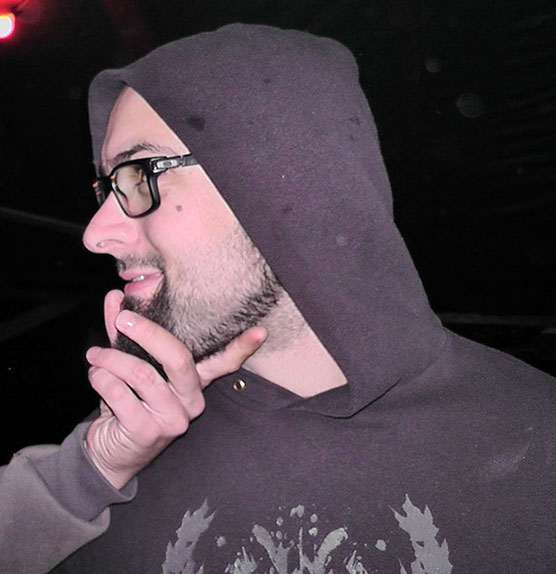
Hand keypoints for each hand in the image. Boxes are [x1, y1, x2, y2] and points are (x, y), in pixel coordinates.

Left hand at [85, 289, 265, 488]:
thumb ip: (127, 334)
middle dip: (147, 332)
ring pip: (143, 375)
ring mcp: (173, 419)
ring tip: (96, 355)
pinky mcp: (148, 432)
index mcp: (195, 382)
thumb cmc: (127, 402)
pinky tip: (96, 374)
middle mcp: (191, 400)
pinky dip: (102, 378)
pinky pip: (120, 395)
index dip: (242, 347)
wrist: (111, 450)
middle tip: (122, 320)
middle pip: (179, 358)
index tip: (261, 330)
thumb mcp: (131, 365)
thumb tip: (115, 297)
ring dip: (112, 359)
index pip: (225, 363)